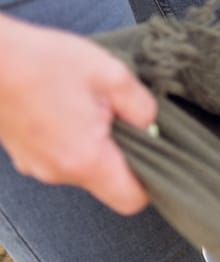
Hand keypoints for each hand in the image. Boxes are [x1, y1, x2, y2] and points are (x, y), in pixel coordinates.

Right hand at [0, 14, 157, 214]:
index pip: (131, 200)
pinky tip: (66, 108)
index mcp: (86, 160)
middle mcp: (58, 172)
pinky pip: (59, 158)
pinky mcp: (23, 155)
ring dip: (95, 145)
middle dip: (123, 157)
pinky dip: (71, 140)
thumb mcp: (110, 74)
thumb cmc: (42, 62)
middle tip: (120, 120)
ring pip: (83, 169)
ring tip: (89, 107)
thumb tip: (151, 123)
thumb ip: (141, 106)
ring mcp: (35, 165)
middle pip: (107, 184)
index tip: (155, 156)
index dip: (151, 183)